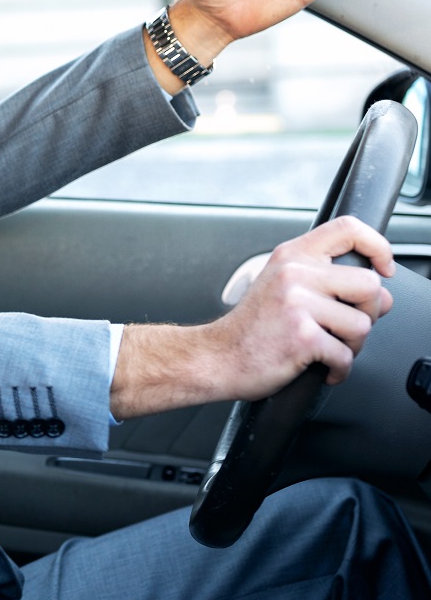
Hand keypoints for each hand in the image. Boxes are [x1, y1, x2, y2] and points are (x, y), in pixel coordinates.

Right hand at [111, 216, 394, 418]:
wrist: (215, 357)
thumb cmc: (249, 329)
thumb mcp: (280, 286)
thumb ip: (324, 280)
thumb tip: (379, 294)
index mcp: (291, 256)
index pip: (349, 230)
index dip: (377, 246)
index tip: (383, 267)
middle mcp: (294, 274)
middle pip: (370, 285)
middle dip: (368, 313)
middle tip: (344, 326)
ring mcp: (297, 304)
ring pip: (363, 325)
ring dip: (351, 346)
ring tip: (327, 348)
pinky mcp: (302, 336)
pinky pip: (346, 355)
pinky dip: (338, 369)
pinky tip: (322, 367)